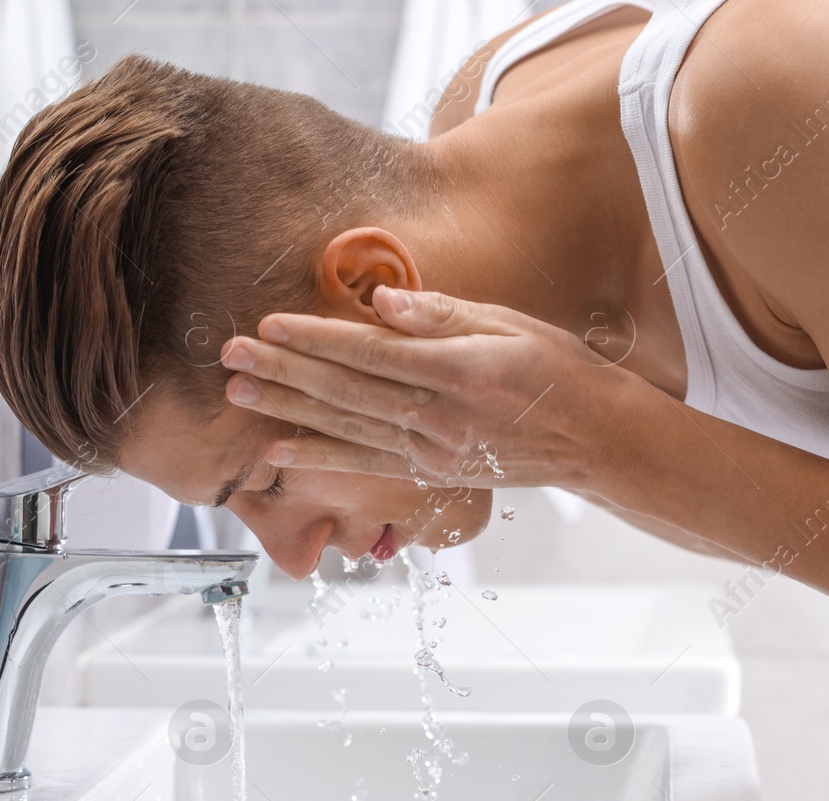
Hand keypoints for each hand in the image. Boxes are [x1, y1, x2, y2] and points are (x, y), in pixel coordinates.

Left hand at [218, 287, 638, 489]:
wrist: (597, 439)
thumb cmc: (557, 370)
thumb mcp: (512, 324)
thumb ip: (444, 314)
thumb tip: (384, 300)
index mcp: (461, 370)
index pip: (373, 353)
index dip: (318, 339)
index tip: (270, 324)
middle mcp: (443, 416)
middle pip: (348, 391)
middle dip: (285, 371)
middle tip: (231, 355)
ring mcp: (435, 451)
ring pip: (348, 428)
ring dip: (289, 410)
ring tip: (240, 393)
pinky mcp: (433, 473)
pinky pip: (367, 464)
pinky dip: (321, 457)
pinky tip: (279, 450)